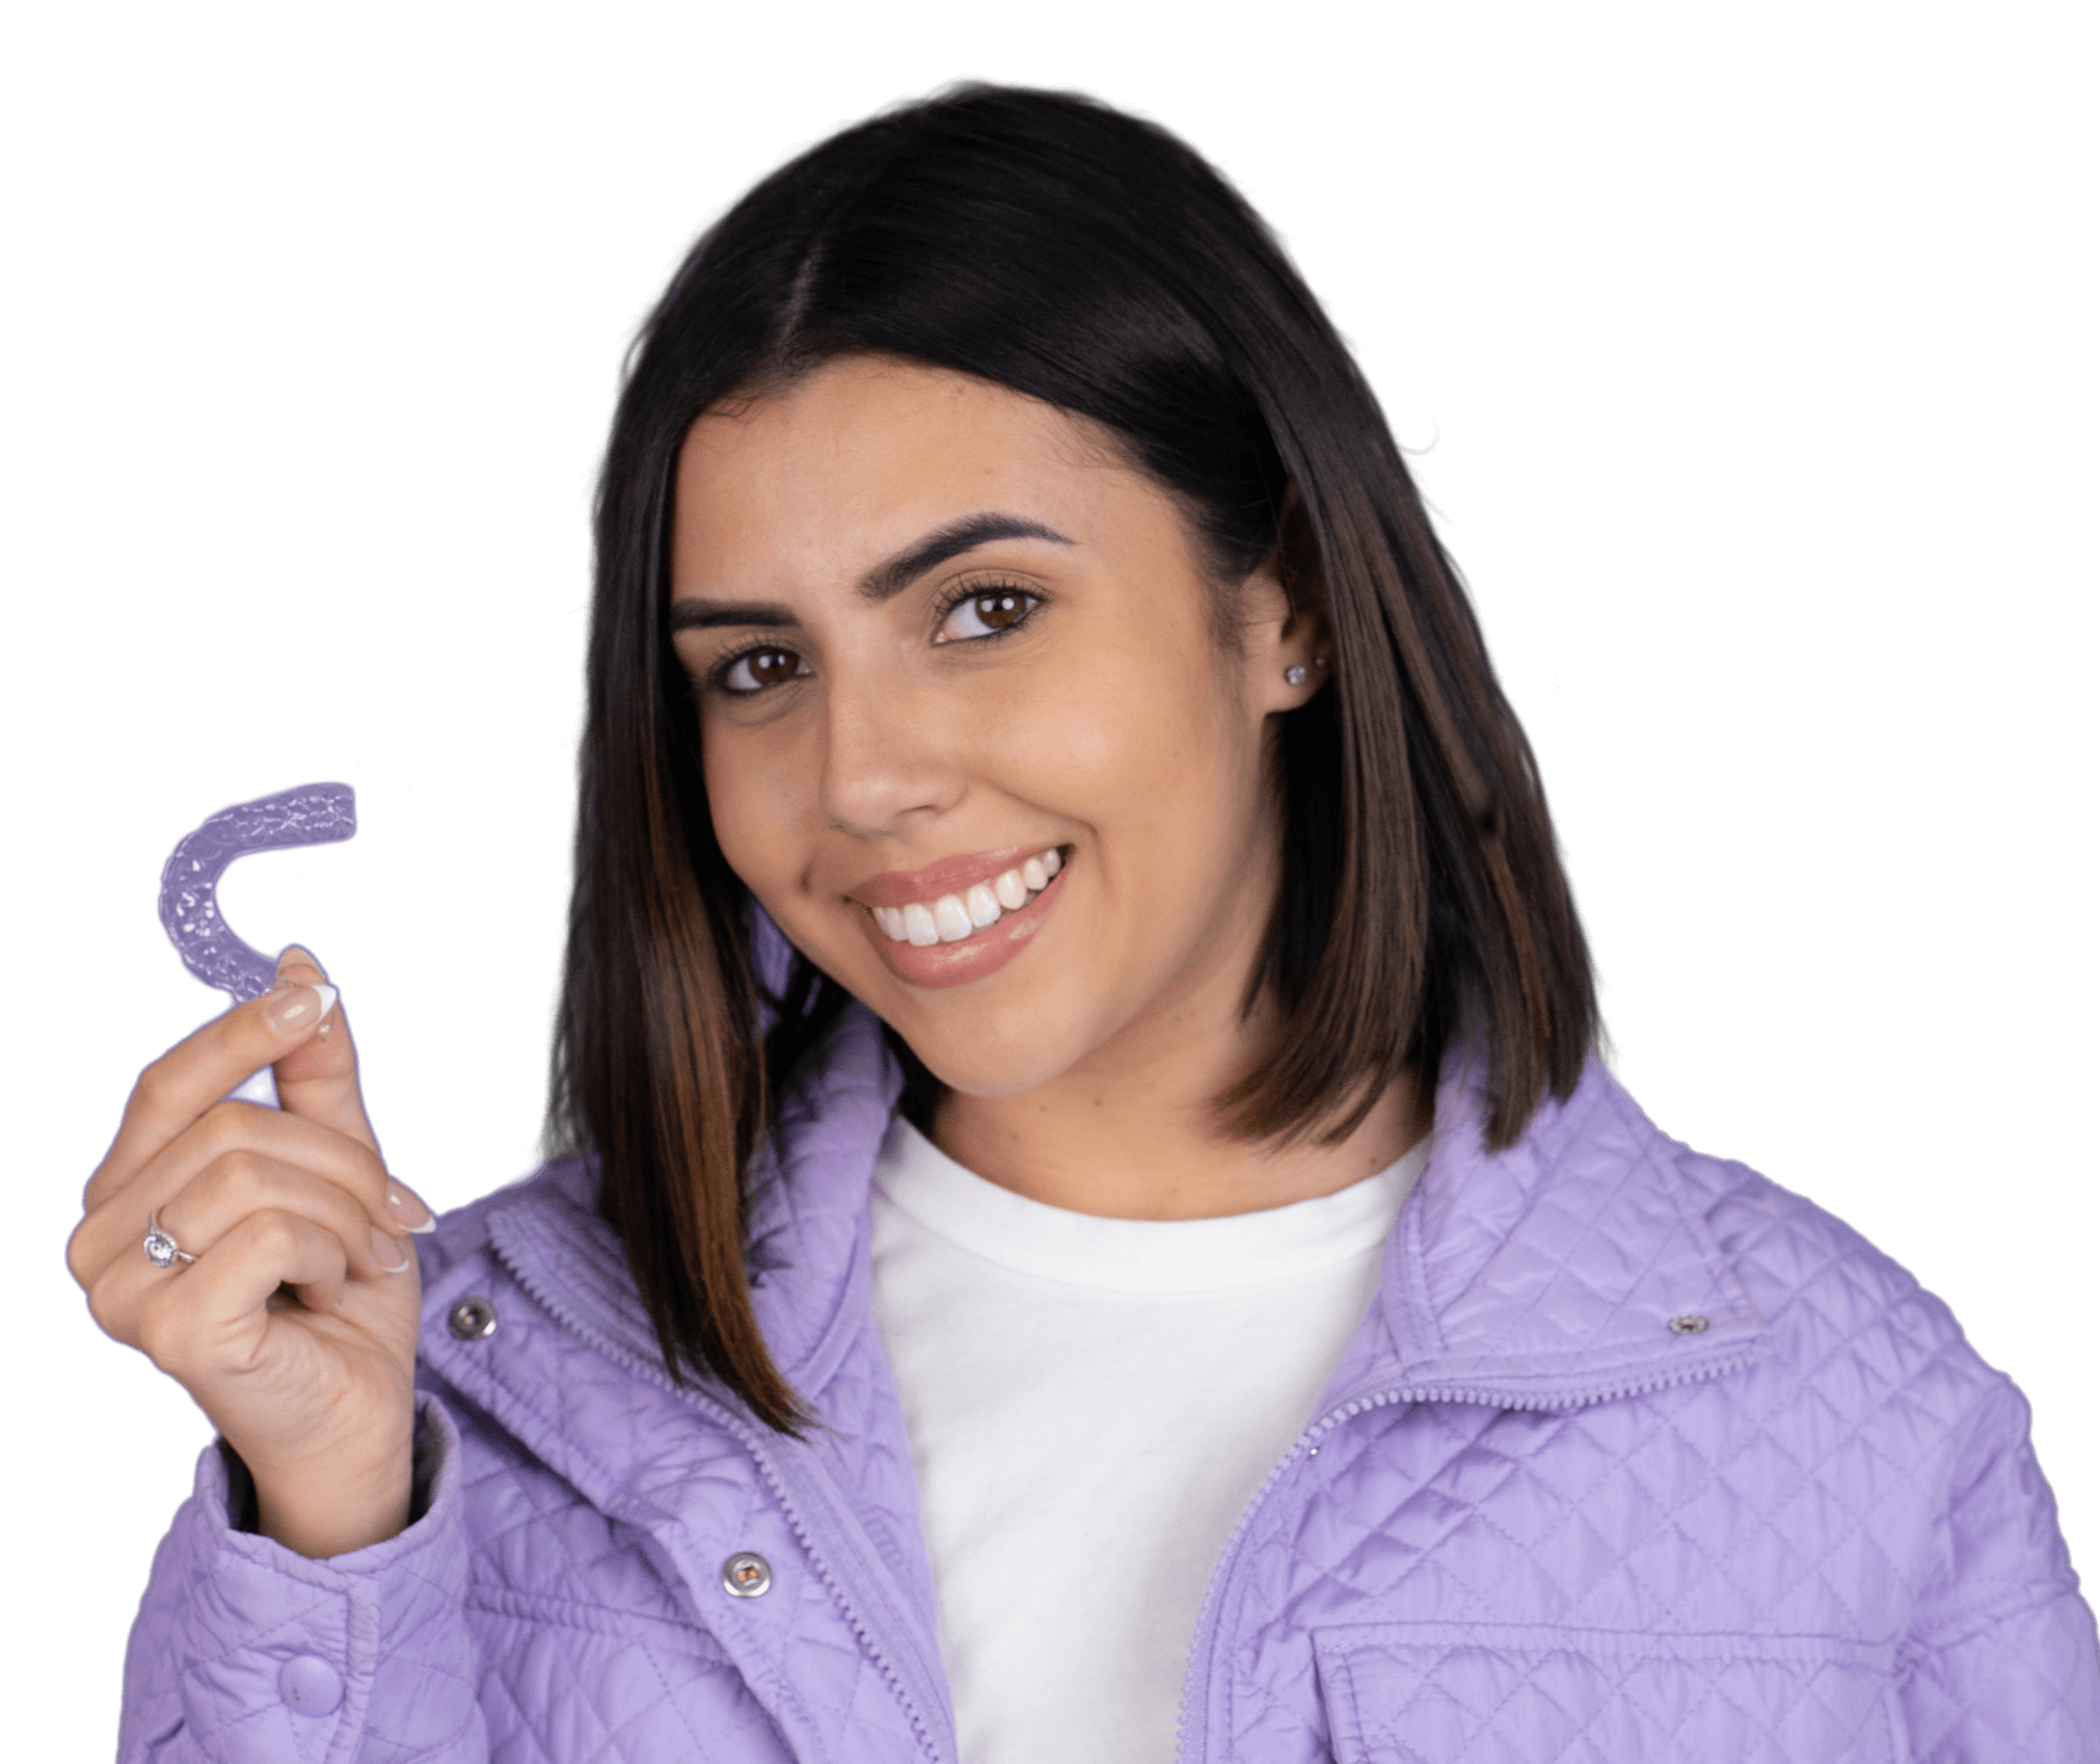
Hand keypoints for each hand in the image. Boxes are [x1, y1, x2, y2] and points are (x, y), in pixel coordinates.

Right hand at [68, 947, 427, 1558]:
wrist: (357, 1413)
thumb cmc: (335, 1299)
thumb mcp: (338, 1164)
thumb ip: (314, 1075)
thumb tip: (300, 966)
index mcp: (129, 1192)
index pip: (168, 1084)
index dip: (240, 1032)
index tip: (310, 996)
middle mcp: (102, 1239)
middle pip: (232, 1127)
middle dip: (342, 1161)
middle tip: (389, 1213)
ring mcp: (122, 1291)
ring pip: (253, 1176)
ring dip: (347, 1211)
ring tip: (363, 1256)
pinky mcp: (169, 1331)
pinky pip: (268, 1233)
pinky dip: (330, 1251)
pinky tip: (332, 1291)